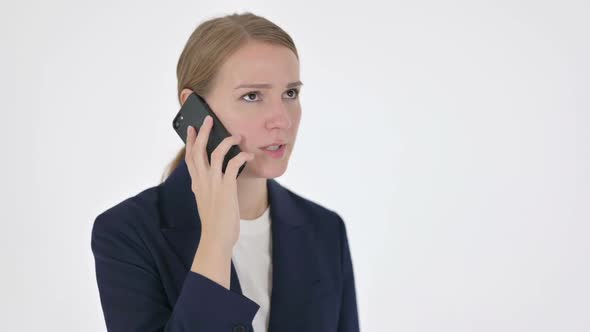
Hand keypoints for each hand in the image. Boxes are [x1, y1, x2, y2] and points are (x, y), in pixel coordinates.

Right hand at [185, 115, 254, 252]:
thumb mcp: (206, 202)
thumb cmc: (214, 222)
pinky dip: (241, 156)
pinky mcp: (226, 187)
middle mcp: (202, 180)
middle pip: (198, 150)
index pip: (189, 158)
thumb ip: (207, 189)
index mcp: (196, 184)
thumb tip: (211, 180)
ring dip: (226, 140)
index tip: (191, 129)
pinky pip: (233, 164)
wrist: (216, 238)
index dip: (190, 142)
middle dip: (202, 132)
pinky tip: (249, 155)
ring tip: (237, 135)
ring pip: (215, 152)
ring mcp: (213, 183)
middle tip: (208, 119)